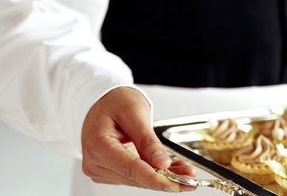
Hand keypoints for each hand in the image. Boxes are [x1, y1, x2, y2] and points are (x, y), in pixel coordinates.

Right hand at [81, 87, 196, 191]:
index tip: (174, 184)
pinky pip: (135, 176)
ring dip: (162, 177)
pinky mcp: (110, 172)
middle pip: (135, 177)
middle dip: (164, 179)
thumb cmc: (116, 102)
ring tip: (186, 172)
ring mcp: (101, 169)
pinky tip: (173, 171)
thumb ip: (147, 140)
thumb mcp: (134, 113)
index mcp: (97, 145)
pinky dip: (155, 174)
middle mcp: (95, 162)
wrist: (105, 102)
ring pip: (137, 180)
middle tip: (190, 179)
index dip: (154, 178)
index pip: (129, 168)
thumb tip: (161, 162)